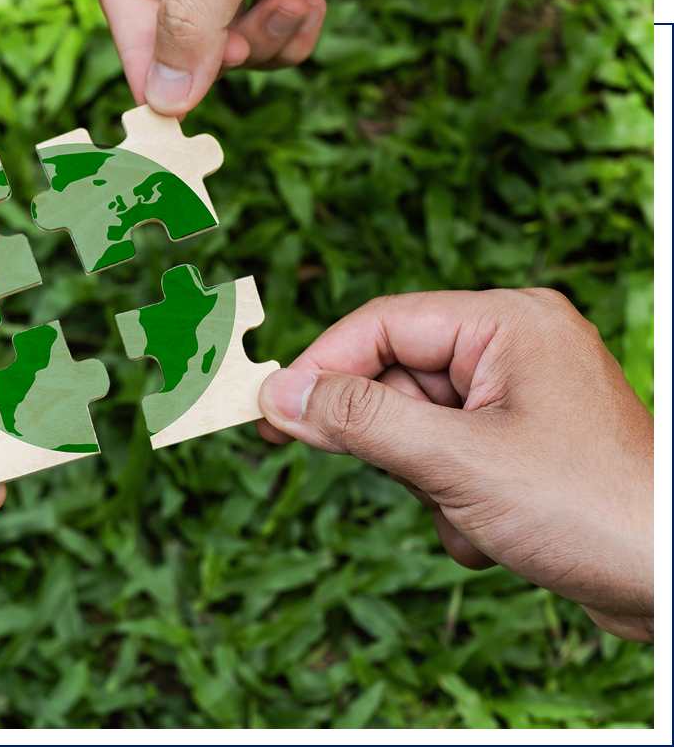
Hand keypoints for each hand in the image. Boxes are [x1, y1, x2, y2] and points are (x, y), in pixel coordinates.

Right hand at [257, 289, 671, 642]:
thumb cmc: (589, 507)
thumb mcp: (456, 461)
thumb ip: (360, 422)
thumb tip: (280, 398)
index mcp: (506, 324)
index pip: (380, 326)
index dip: (319, 367)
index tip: (267, 411)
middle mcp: (512, 349)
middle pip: (394, 378)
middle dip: (391, 443)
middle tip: (399, 479)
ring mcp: (519, 399)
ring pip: (416, 428)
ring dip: (427, 484)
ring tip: (475, 513)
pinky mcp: (522, 446)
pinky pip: (448, 460)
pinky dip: (453, 502)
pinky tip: (494, 532)